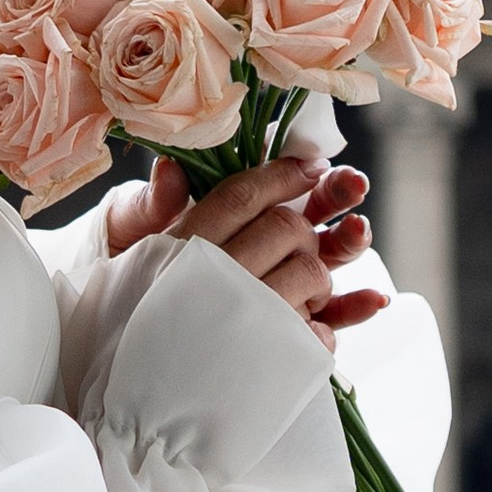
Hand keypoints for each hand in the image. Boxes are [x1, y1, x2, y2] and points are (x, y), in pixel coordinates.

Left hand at [104, 151, 388, 335]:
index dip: (295, 174)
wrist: (117, 326)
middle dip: (335, 198)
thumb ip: (151, 206)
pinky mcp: (286, 327)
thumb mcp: (132, 235)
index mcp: (229, 215)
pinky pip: (327, 319)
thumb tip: (168, 170)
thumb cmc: (128, 268)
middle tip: (354, 183)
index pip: (271, 187)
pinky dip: (353, 309)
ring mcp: (278, 286)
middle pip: (310, 217)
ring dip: (349, 243)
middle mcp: (261, 246)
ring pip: (326, 261)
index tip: (315, 164)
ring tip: (358, 232)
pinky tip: (375, 301)